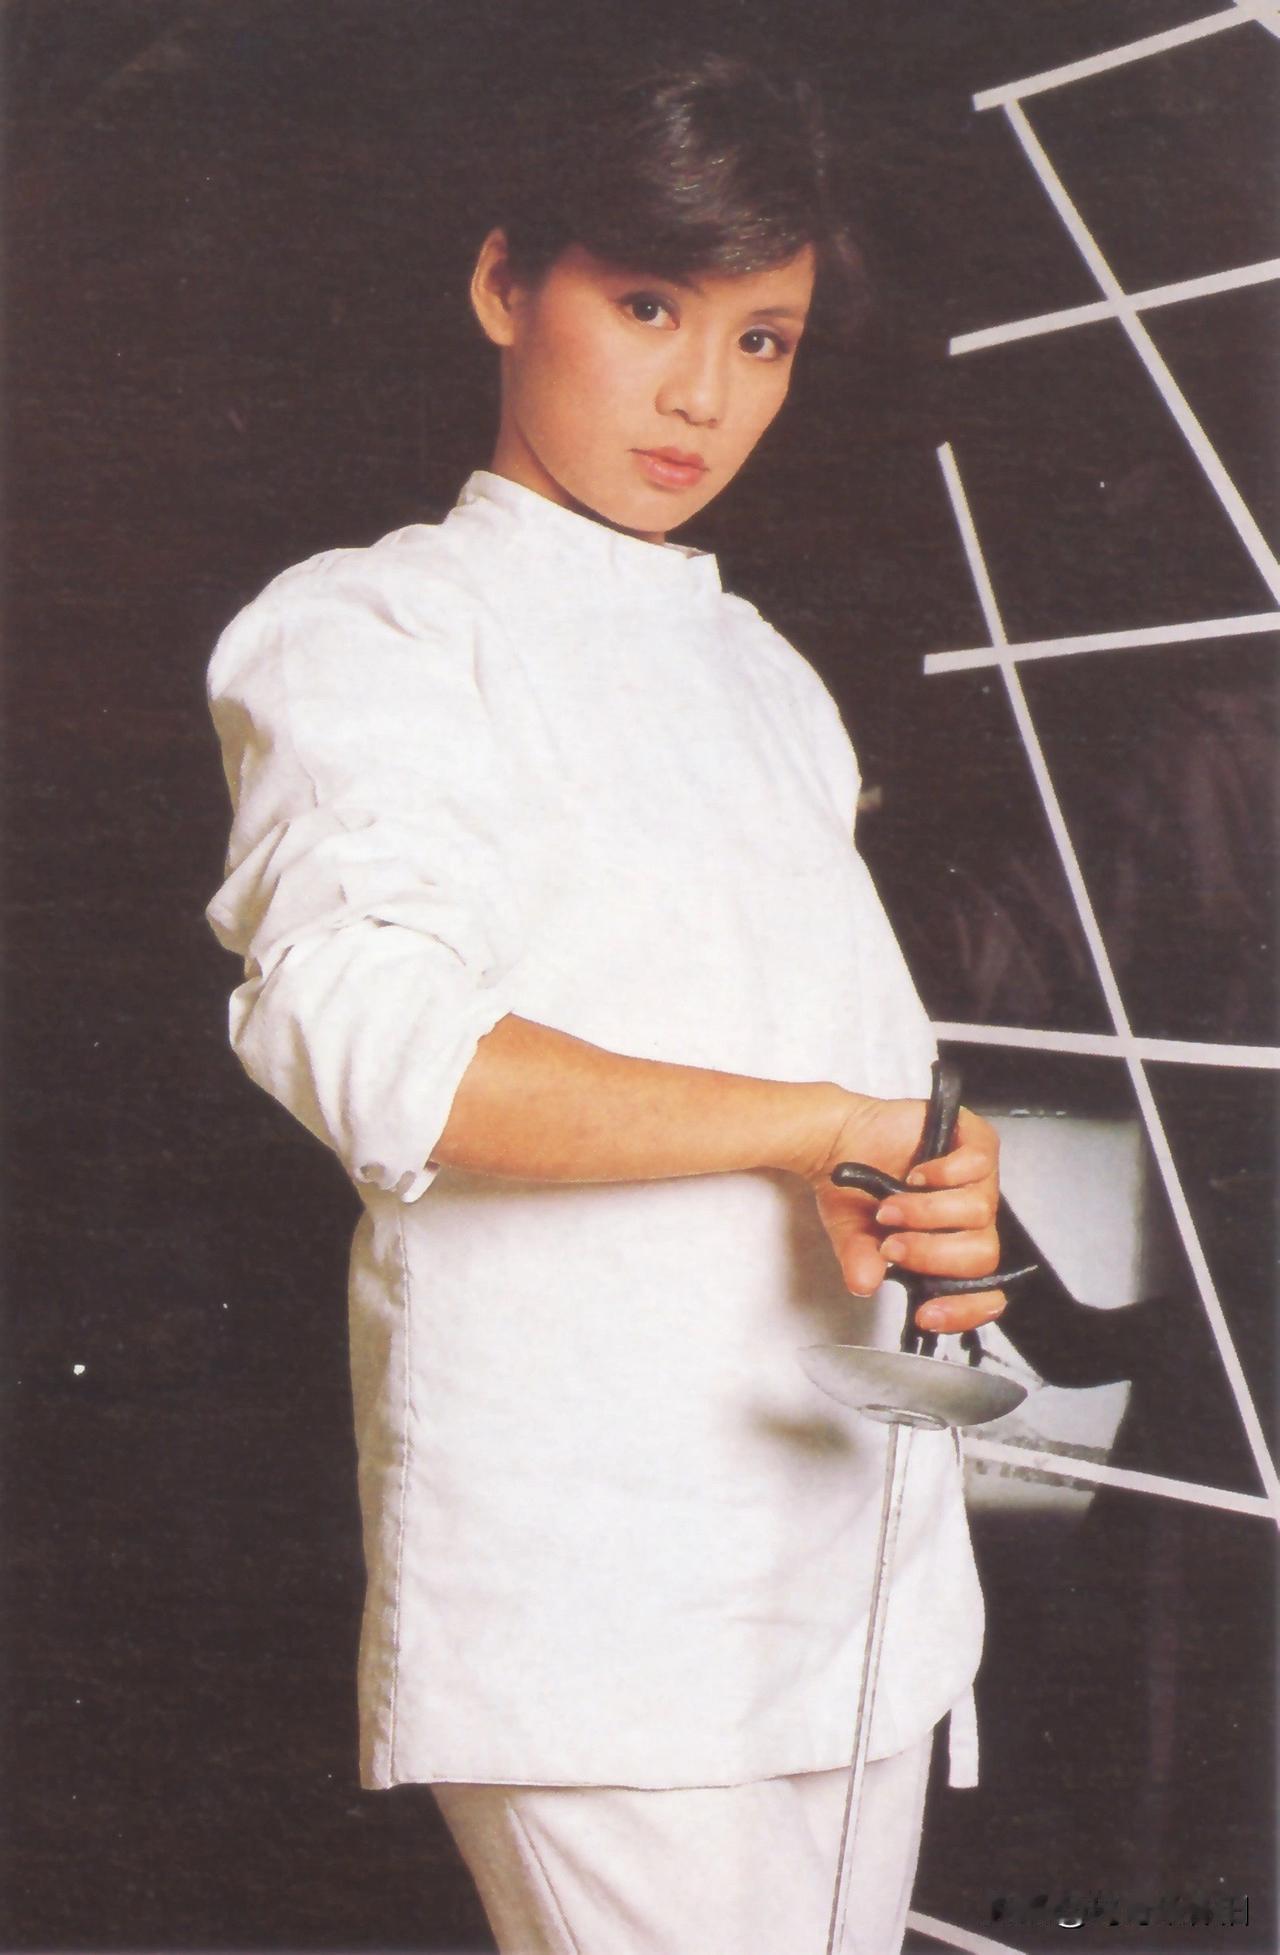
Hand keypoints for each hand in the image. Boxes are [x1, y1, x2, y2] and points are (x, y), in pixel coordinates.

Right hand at [808, 1093, 1003, 1334]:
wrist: (841, 1140)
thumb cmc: (854, 1189)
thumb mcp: (851, 1235)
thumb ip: (861, 1259)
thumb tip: (864, 1283)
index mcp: (950, 1249)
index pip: (979, 1288)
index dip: (964, 1308)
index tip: (928, 1313)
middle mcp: (970, 1220)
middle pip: (983, 1254)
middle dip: (932, 1255)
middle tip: (892, 1245)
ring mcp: (978, 1181)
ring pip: (979, 1211)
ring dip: (927, 1213)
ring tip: (890, 1207)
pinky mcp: (975, 1143)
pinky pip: (979, 1164)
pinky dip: (944, 1173)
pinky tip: (916, 1175)